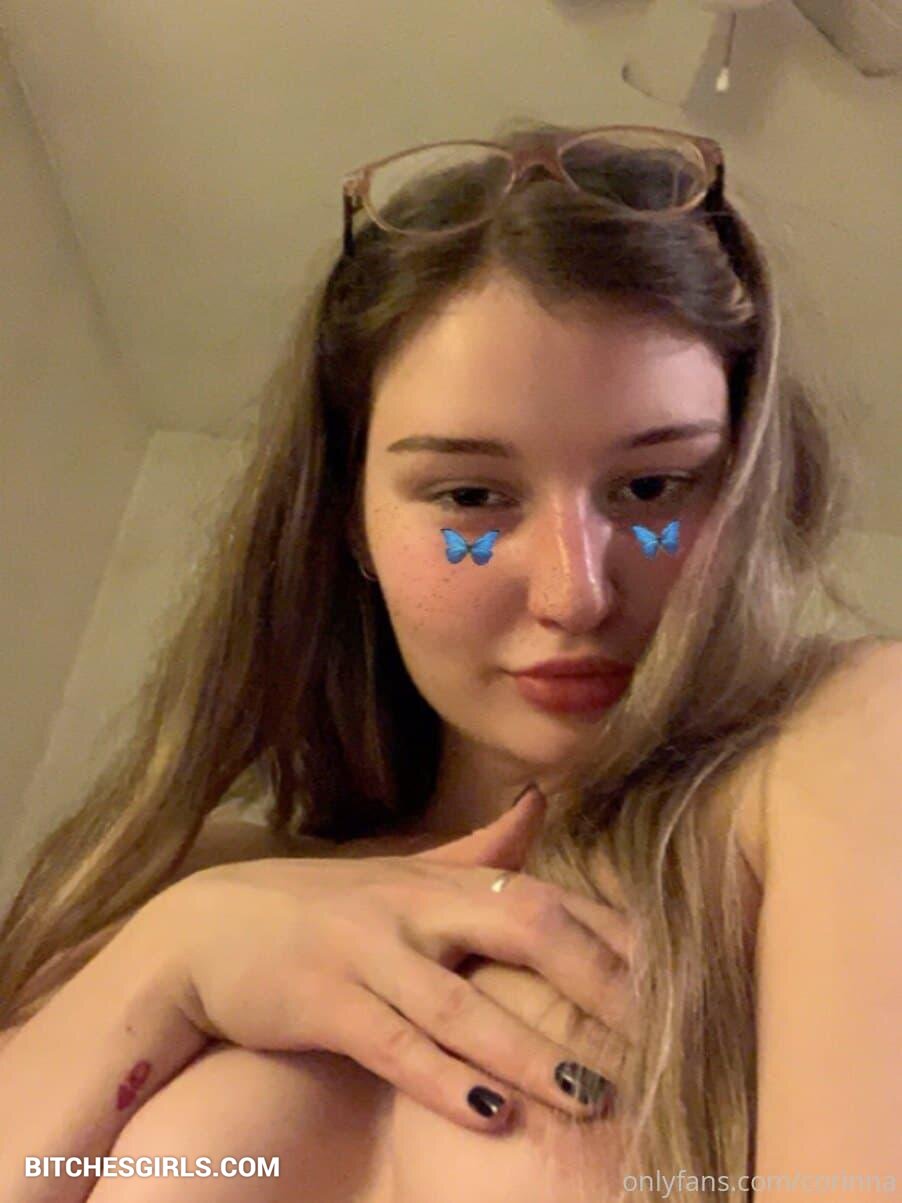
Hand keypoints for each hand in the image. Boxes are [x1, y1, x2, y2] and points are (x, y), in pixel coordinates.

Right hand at [148, 786, 636, 1132]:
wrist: (206, 929)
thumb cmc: (321, 908)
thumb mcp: (401, 875)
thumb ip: (477, 851)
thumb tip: (540, 802)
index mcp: (442, 882)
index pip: (549, 899)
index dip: (615, 938)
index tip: (679, 977)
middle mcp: (414, 908)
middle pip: (523, 929)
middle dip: (595, 983)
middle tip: (662, 1035)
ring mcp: (367, 954)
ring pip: (461, 1003)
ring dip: (529, 1052)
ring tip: (592, 1096)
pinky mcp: (324, 1002)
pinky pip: (392, 1044)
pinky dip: (442, 1079)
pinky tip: (489, 1115)